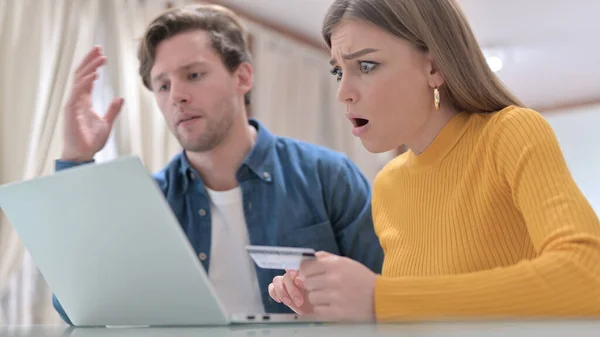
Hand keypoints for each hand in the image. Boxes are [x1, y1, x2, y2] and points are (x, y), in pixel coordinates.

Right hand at [61, 46, 123, 161]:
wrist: (83, 155)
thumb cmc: (91, 141)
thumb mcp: (107, 122)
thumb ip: (112, 109)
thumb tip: (120, 98)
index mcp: (83, 100)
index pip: (87, 78)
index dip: (93, 65)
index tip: (101, 55)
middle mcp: (76, 99)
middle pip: (81, 74)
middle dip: (90, 60)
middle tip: (99, 48)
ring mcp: (72, 103)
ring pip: (79, 79)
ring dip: (90, 67)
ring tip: (100, 57)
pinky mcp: (71, 110)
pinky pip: (77, 91)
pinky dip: (86, 82)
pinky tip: (95, 74)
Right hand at [268, 269, 313, 314]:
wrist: (316, 309)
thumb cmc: (319, 298)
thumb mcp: (317, 291)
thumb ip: (309, 282)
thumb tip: (299, 278)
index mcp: (304, 272)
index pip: (295, 265)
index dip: (292, 270)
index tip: (295, 276)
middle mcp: (294, 275)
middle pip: (286, 276)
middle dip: (291, 289)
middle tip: (300, 301)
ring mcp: (286, 283)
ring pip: (277, 280)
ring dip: (282, 293)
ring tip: (290, 302)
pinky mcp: (280, 291)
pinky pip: (272, 288)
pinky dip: (274, 294)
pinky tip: (281, 300)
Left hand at [300, 251, 376, 321]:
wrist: (380, 298)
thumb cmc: (362, 279)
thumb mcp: (347, 263)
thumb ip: (328, 258)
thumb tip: (311, 257)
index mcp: (335, 265)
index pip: (306, 267)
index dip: (305, 271)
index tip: (307, 274)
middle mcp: (333, 279)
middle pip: (307, 283)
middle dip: (312, 285)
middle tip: (321, 286)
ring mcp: (334, 297)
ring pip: (311, 297)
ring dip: (317, 298)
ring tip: (328, 297)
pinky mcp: (336, 312)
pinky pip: (318, 310)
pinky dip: (322, 309)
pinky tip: (331, 305)